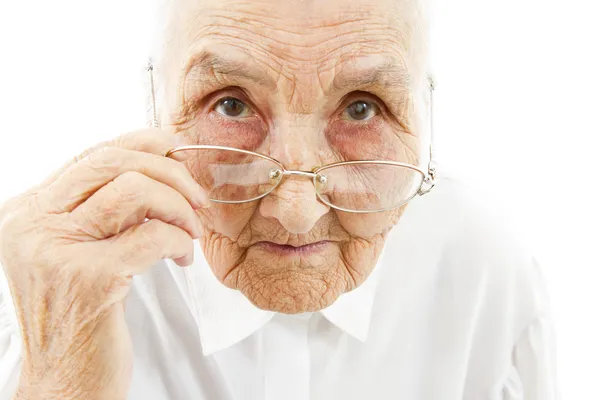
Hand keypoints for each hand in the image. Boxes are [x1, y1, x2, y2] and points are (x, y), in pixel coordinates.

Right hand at [0, 129, 207, 399]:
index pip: (90, 156)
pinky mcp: (88, 278)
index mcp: (27, 214)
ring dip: (178, 207)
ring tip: (192, 232)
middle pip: (112, 163)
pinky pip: (153, 235)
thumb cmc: (82, 318)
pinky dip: (180, 241)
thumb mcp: (79, 253)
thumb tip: (154, 167)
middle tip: (197, 199)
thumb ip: (101, 212)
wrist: (66, 383)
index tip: (175, 146)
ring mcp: (56, 250)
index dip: (140, 142)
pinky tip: (183, 259)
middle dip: (169, 172)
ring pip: (134, 190)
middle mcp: (31, 225)